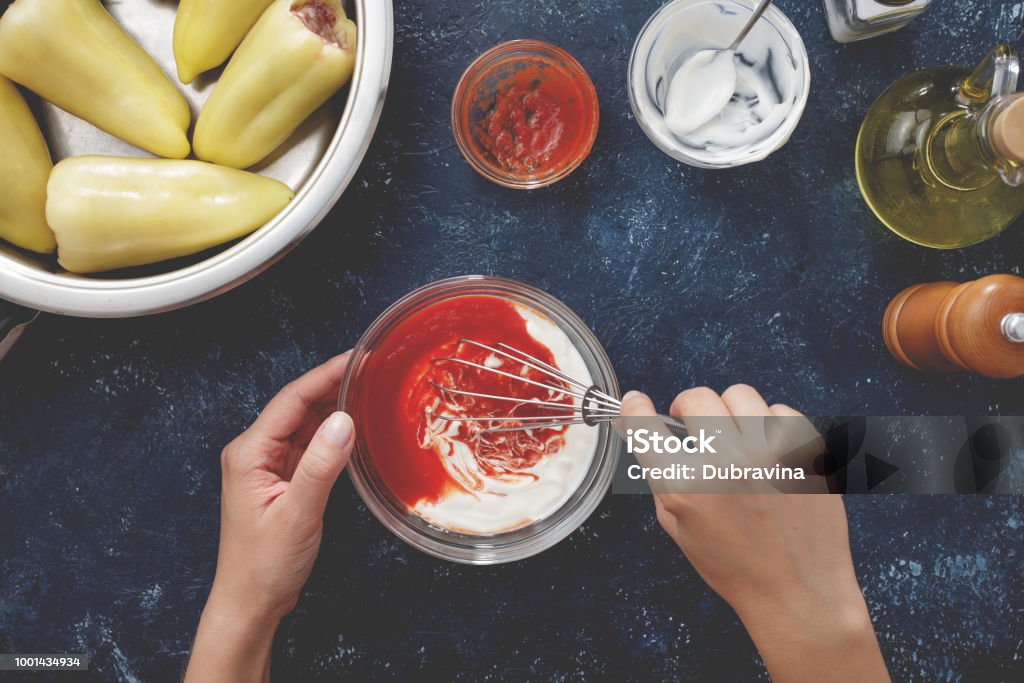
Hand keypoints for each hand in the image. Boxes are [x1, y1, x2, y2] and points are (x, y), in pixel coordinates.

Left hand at [185, 353, 354, 682]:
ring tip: (368, 389)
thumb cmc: (264, 566)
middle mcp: (254, 452)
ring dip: (334, 408)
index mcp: (249, 453)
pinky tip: (353, 427)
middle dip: (333, 385)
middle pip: (298, 406)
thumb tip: (344, 421)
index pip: (292, 400)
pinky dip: (331, 433)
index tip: (356, 359)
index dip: (326, 375)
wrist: (250, 603)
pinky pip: (308, 445)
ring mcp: (267, 465)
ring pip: (305, 424)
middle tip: (372, 369)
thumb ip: (320, 466)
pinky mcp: (281, 479)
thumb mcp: (297, 515)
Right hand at [621, 385, 889, 682]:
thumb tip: (647, 434)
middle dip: (688, 408)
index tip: (636, 403)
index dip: (635, 409)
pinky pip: (781, 411)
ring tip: (737, 440)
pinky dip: (770, 425)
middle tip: (694, 427)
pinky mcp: (805, 451)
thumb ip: (661, 477)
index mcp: (688, 487)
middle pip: (697, 398)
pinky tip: (769, 451)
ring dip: (731, 414)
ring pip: (740, 395)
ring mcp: (772, 453)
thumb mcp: (678, 527)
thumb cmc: (737, 566)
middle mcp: (728, 464)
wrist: (798, 591)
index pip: (647, 427)